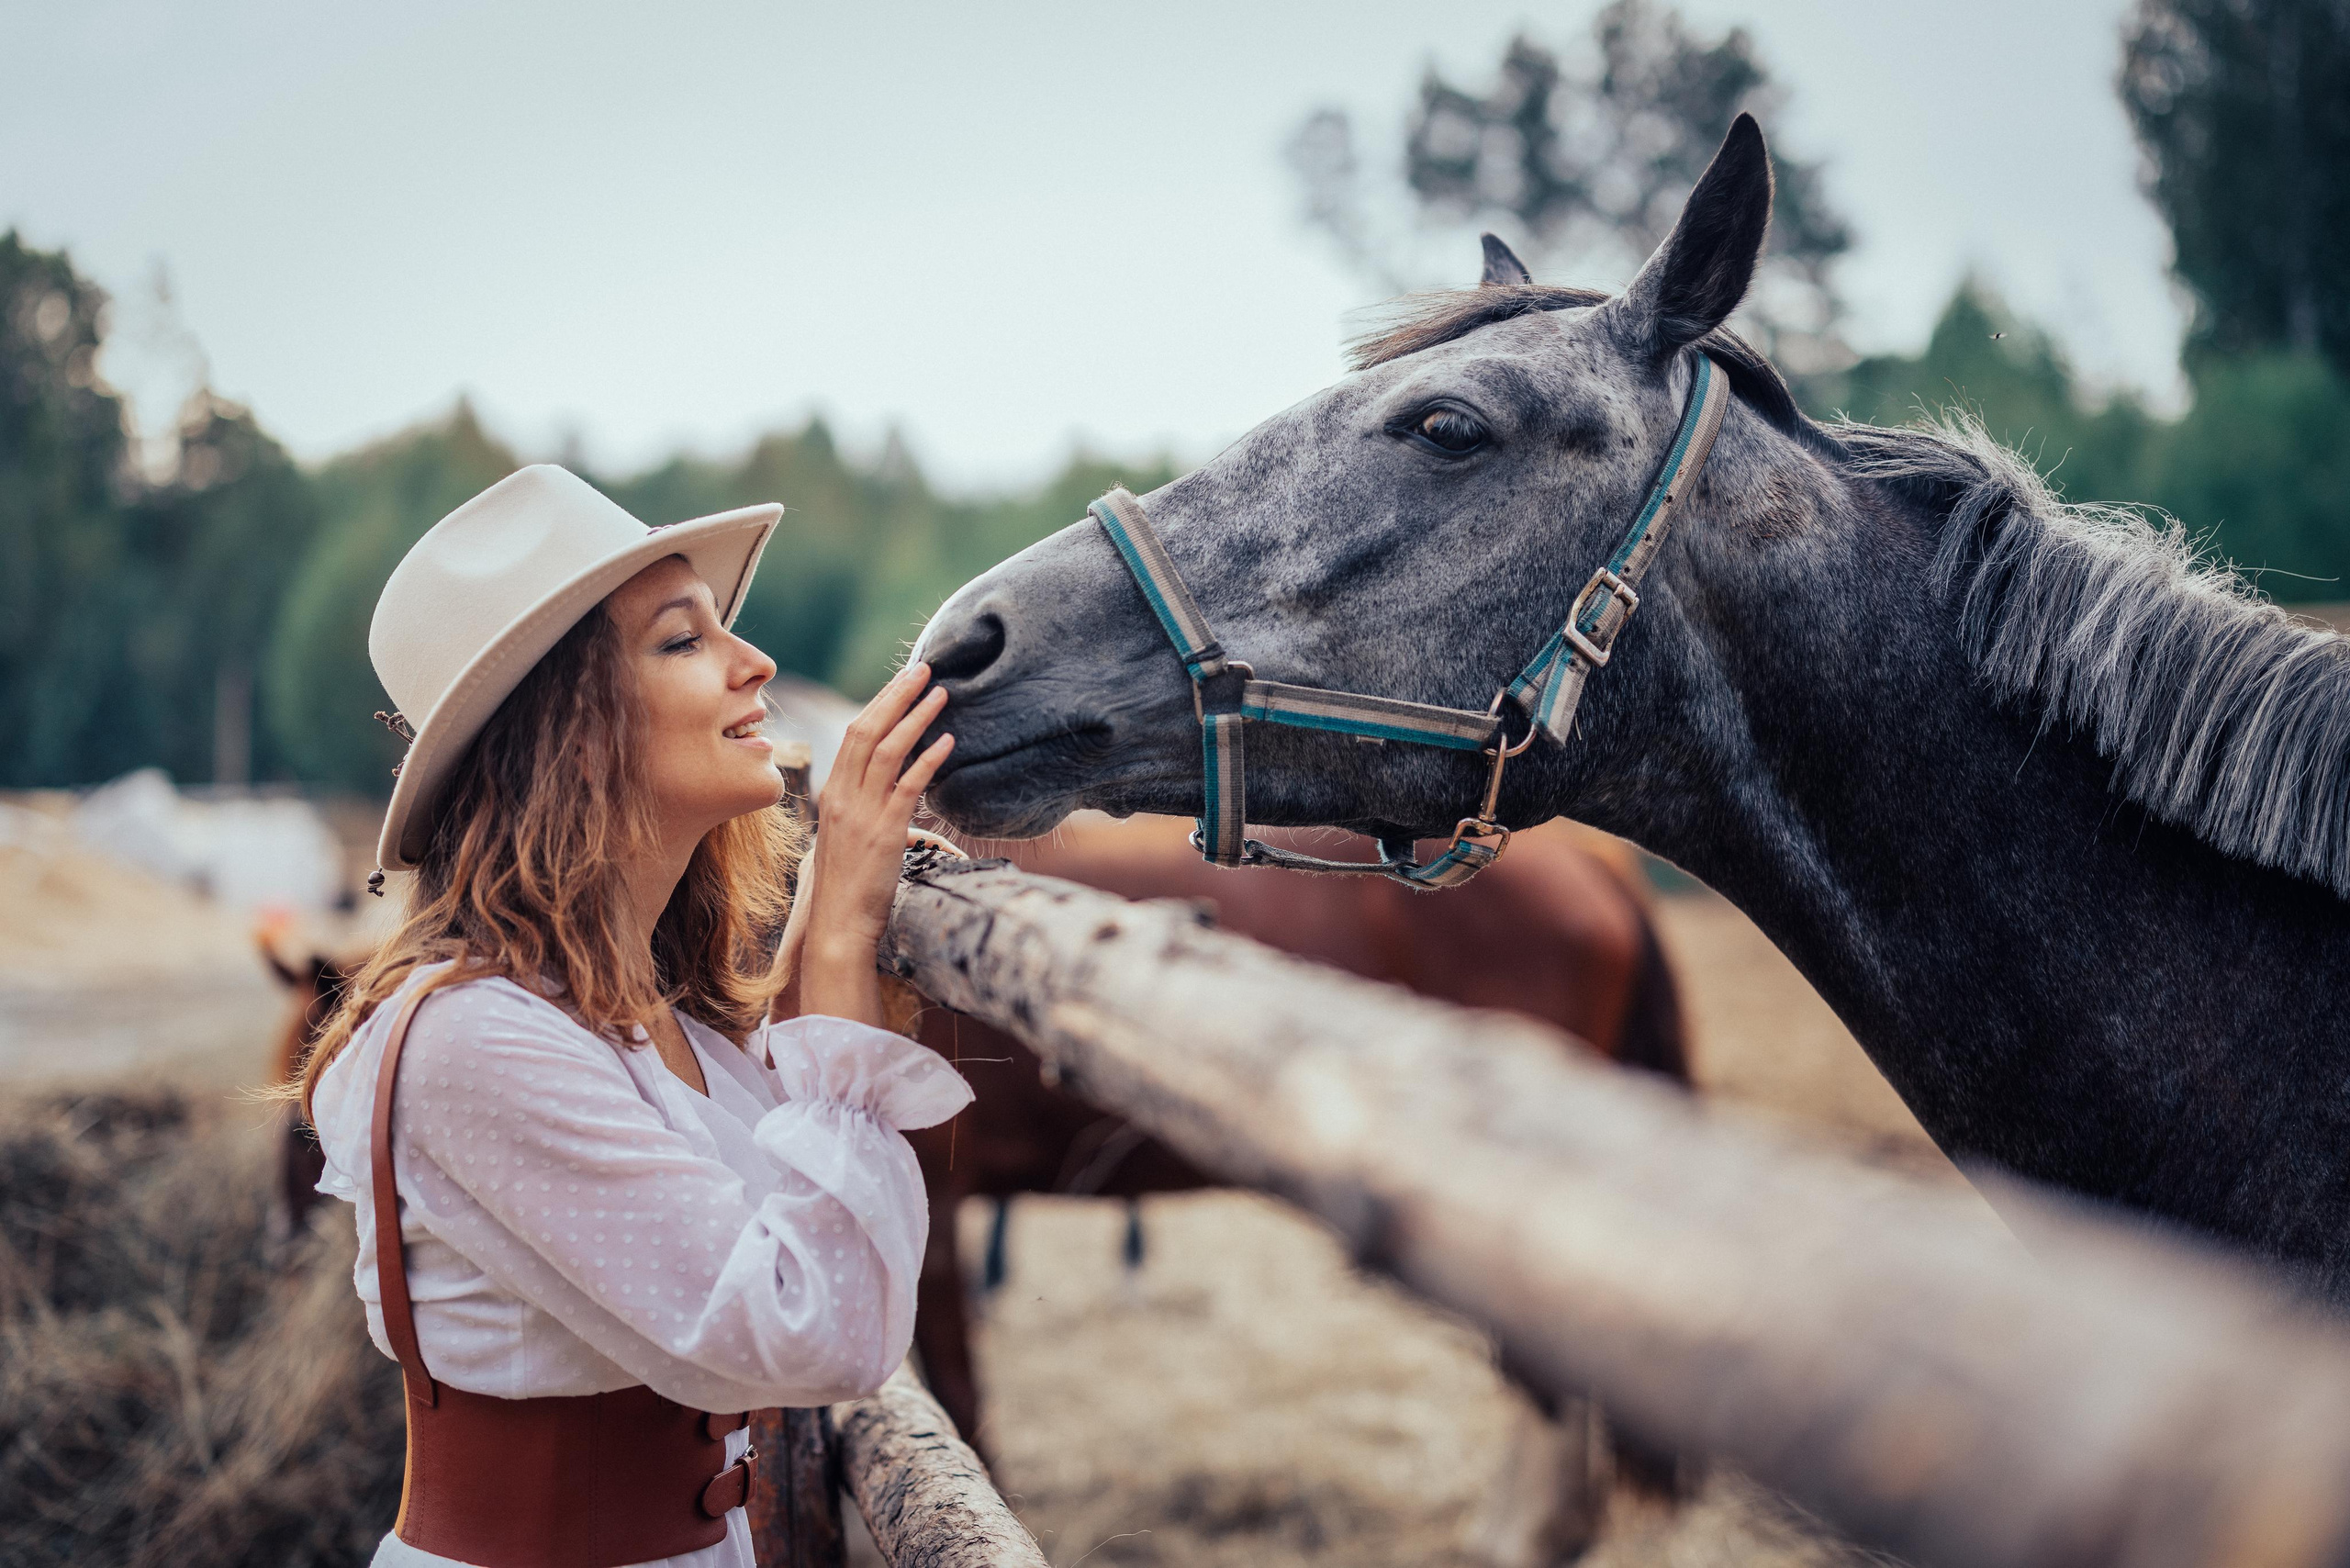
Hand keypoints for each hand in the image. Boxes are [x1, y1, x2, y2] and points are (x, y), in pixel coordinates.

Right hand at [777, 663, 952, 1025]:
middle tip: (923, 669)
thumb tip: (896, 786)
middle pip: (867, 730)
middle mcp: (843, 797)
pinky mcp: (884, 833)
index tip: (903, 682)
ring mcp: (862, 813)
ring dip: (915, 718)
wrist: (840, 925)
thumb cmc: (849, 886)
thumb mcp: (849, 837)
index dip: (880, 703)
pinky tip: (948, 742)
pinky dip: (928, 760)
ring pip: (886, 751)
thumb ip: (865, 807)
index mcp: (833, 794)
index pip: (855, 735)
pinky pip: (907, 787)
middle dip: (896, 696)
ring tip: (941, 694)